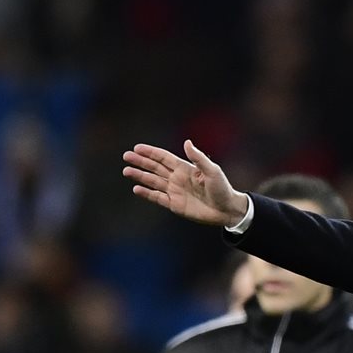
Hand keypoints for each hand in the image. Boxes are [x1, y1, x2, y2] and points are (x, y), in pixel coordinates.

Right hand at [122, 140, 248, 225]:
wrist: (226, 210)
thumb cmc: (222, 188)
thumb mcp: (212, 171)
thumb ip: (198, 158)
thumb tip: (187, 142)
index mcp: (185, 168)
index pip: (163, 158)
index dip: (150, 152)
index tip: (137, 148)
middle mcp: (177, 178)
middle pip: (154, 168)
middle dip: (140, 162)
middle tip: (126, 156)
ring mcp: (175, 191)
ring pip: (153, 181)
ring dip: (140, 176)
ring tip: (127, 171)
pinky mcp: (175, 204)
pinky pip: (157, 198)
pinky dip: (147, 193)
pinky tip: (136, 189)